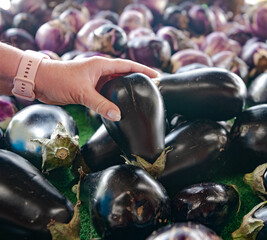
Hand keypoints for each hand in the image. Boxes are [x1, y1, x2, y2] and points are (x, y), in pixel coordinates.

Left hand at [34, 56, 158, 120]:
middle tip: (152, 88)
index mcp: (101, 65)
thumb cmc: (59, 80)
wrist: (40, 82)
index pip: (128, 65)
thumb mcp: (83, 92)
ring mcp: (95, 80)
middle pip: (124, 74)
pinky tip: (120, 106)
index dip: (143, 70)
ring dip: (126, 90)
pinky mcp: (89, 90)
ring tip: (140, 97)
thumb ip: (101, 104)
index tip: (157, 76)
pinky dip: (114, 99)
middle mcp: (100, 71)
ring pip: (115, 85)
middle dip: (137, 80)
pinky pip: (106, 94)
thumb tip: (118, 116)